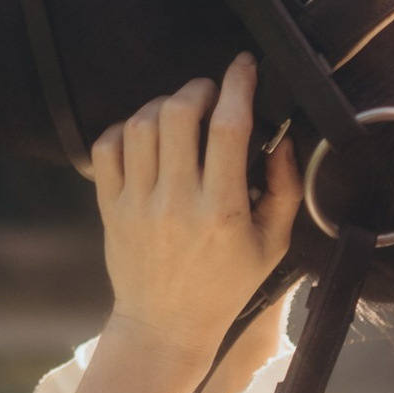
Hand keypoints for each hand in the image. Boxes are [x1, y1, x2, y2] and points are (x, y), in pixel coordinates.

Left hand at [91, 56, 299, 374]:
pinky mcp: (110, 207)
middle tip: (210, 94)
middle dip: (198, 89)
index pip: (229, 127)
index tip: (244, 66)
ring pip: (142, 124)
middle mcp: (177, 202)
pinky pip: (108, 147)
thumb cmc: (225, 285)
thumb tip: (284, 140)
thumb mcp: (272, 244)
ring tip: (179, 115)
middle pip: (179, 114)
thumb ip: (285, 189)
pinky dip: (125, 129)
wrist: (165, 326)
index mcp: (222, 210)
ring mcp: (138, 204)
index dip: (238, 85)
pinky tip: (145, 137)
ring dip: (163, 105)